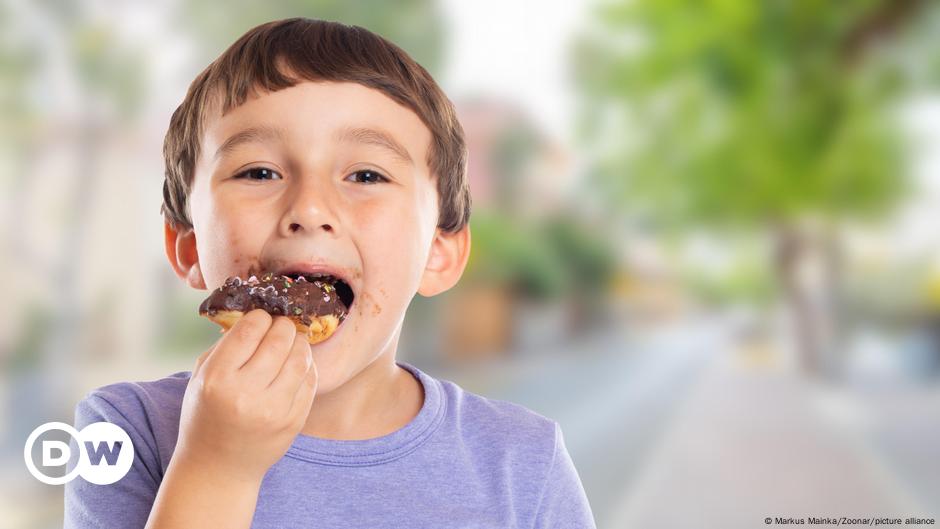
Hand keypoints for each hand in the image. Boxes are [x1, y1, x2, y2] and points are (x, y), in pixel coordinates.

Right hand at [175, 309, 317, 482]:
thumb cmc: (206, 415)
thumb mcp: (201, 377)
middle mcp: (246, 394)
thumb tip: (257, 315)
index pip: (250, 329)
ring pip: (300, 358)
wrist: (218, 467)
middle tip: (281, 326)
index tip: (261, 318)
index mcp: (217, 379)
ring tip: (292, 342)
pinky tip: (296, 365)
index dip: (260, 316)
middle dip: (283, 326)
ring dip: (299, 343)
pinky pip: (310, 380)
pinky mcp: (293, 421)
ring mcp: (273, 410)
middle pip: (279, 339)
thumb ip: (225, 345)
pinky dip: (306, 366)